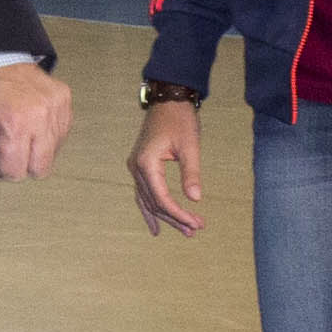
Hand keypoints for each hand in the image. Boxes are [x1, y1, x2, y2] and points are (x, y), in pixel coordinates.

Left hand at [0, 62, 70, 180]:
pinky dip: (45, 132)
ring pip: (53, 153)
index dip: (1, 165)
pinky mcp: (63, 100)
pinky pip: (60, 134)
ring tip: (18, 126)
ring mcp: (55, 107)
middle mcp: (40, 116)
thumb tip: (8, 174)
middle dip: (22, 161)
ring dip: (34, 146)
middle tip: (8, 142)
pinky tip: (30, 119)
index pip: (16, 174)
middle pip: (41, 169)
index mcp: (13, 125)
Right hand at [125, 98, 204, 237]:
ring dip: (165, 216)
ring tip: (184, 231)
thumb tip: (194, 199)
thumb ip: (191, 173)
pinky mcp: (140, 166)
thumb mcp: (190, 146)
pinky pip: (144, 193)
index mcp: (146, 163)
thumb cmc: (180, 120)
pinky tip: (158, 225)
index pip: (161, 198)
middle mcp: (136, 167)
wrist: (168, 100)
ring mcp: (135, 167)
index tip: (196, 223)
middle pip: (154, 203)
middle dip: (174, 218)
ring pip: (148, 201)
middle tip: (195, 231)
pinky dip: (152, 209)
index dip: (178, 214)